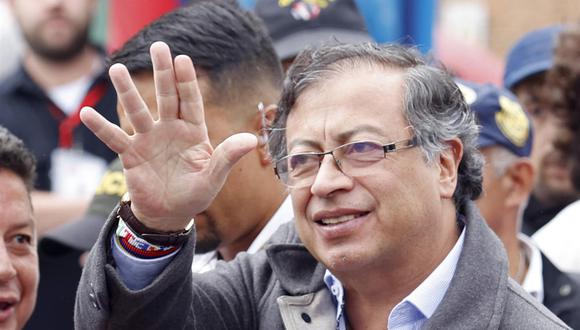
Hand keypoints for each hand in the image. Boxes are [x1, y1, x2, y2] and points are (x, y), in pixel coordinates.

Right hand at [80, 42, 256, 231]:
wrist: (169, 214)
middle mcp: (170, 130)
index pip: (190, 101)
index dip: (187, 81)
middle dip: (163, 72)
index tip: (183, 59)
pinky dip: (101, 128)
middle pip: (166, 96)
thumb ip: (228, 157)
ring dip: (128, 92)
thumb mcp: (213, 177)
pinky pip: (114, 138)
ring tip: (116, 69)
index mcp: (193, 132)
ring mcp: (149, 140)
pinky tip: (85, 113)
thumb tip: (251, 140)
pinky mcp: (131, 154)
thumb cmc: (195, 194)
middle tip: (158, 46)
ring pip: (138, 111)